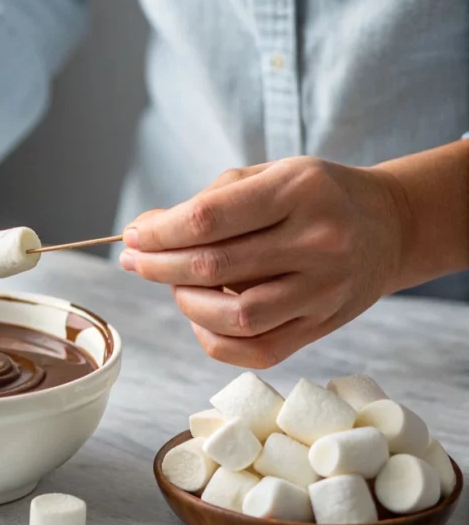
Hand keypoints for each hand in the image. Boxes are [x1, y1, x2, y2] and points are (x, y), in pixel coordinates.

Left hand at [119, 156, 409, 367]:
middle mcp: (317, 241)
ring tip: (175, 284)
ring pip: (234, 316)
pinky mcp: (322, 326)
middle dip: (159, 266)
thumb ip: (208, 202)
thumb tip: (145, 232)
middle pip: (214, 267)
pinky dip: (212, 337)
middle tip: (136, 260)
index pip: (209, 218)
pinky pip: (254, 349)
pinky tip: (201, 315)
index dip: (160, 232)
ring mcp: (323, 289)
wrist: (390, 226)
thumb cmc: (314, 196)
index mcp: (299, 190)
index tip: (134, 235)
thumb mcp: (269, 176)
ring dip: (185, 302)